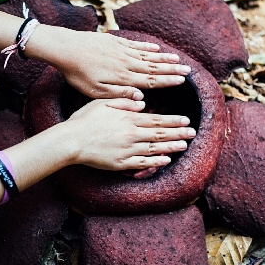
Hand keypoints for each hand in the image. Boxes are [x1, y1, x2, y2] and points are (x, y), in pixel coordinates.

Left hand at [29, 26, 191, 99]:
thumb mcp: (96, 91)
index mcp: (123, 77)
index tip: (182, 81)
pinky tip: (156, 48)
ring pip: (147, 55)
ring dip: (163, 57)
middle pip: (154, 66)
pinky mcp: (114, 41)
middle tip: (188, 70)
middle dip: (172, 69)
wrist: (66, 49)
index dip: (167, 80)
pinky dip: (147, 47)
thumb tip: (141, 98)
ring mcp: (121, 50)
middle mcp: (126, 62)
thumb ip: (119, 94)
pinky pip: (136, 44)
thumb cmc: (79, 74)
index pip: (151, 80)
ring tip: (178, 59)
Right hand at [62, 98, 194, 170]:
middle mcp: (132, 134)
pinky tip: (166, 160)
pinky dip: (156, 162)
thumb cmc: (85, 119)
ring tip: (185, 145)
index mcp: (128, 118)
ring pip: (155, 148)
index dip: (173, 120)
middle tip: (192, 132)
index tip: (185, 120)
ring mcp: (128, 150)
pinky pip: (143, 163)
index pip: (156, 119)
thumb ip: (124, 100)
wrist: (72, 140)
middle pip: (160, 134)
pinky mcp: (122, 163)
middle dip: (178, 133)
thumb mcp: (103, 102)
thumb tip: (142, 102)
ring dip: (172, 147)